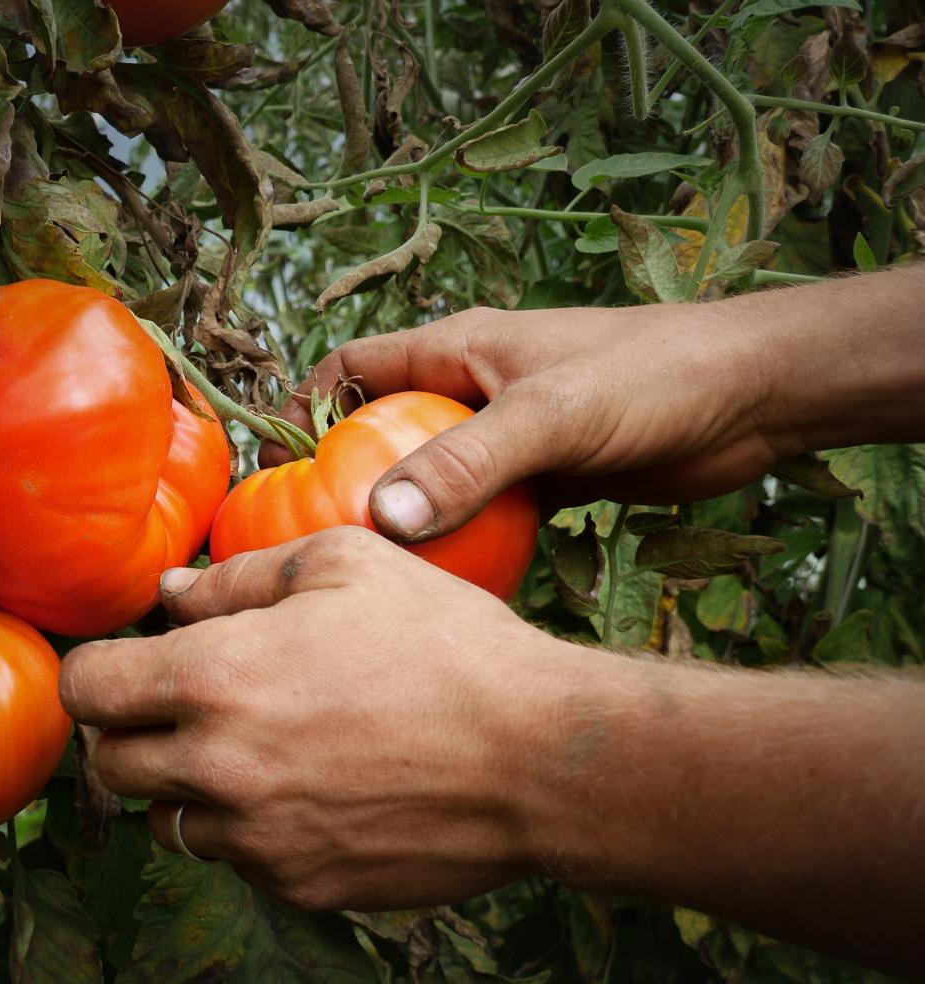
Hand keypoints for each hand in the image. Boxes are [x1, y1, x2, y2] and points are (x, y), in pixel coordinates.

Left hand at [59, 526, 589, 910]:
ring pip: (166, 823)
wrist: (541, 758)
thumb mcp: (344, 565)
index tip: (128, 667)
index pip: (86, 691)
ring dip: (187, 789)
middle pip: (109, 764)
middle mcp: (217, 766)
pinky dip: (250, 831)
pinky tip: (309, 791)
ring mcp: (255, 837)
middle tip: (181, 708)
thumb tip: (167, 594)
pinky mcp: (297, 885)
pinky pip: (236, 861)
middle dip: (131, 733)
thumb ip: (236, 578)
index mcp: (213, 677)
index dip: (99, 674)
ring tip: (253, 751)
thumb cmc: (448, 645)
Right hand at [281, 302, 788, 542]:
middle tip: (310, 546)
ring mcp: (507, 437)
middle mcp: (471, 389)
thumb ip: (466, 464)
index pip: (351, 369)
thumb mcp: (551, 417)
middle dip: (342, 483)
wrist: (757, 397)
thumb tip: (379, 519)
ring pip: (429, 481)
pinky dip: (459, 546)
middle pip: (380, 433)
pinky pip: (479, 514)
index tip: (272, 469)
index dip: (303, 410)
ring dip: (402, 523)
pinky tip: (447, 591)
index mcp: (457, 348)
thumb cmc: (652, 377)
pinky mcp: (545, 478)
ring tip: (367, 580)